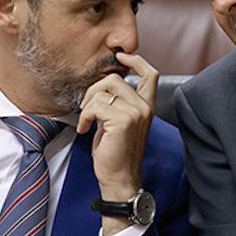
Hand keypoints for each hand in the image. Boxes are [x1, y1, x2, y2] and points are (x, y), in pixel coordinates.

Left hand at [77, 52, 157, 234]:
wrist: (120, 178)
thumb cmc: (117, 154)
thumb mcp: (120, 123)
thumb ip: (119, 103)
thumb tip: (103, 86)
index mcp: (147, 106)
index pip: (150, 73)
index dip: (135, 60)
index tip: (120, 56)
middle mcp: (144, 107)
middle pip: (116, 78)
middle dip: (94, 90)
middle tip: (87, 108)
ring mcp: (135, 113)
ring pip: (103, 90)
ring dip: (87, 105)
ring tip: (87, 121)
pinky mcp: (122, 120)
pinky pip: (95, 106)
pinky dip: (85, 117)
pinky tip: (85, 129)